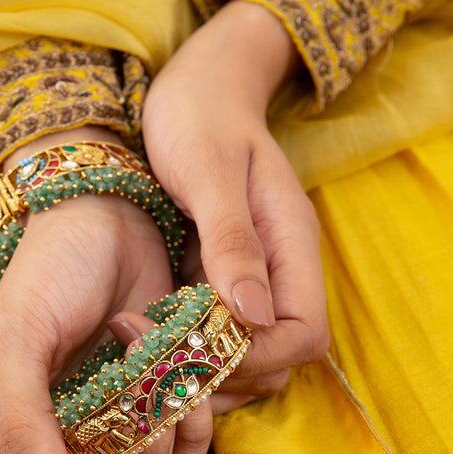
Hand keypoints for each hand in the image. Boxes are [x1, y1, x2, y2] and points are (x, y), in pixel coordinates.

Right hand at [0, 192, 176, 453]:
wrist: (107, 222)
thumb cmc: (50, 274)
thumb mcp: (20, 342)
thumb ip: (23, 429)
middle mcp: (48, 453)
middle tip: (147, 410)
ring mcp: (102, 439)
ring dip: (168, 447)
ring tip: (162, 380)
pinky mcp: (147, 419)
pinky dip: (194, 431)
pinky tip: (185, 383)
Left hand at [142, 0, 329, 411]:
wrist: (196, 84)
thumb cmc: (199, 116)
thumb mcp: (207, 173)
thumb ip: (231, 241)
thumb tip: (253, 315)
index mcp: (291, 244)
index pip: (304, 334)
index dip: (256, 356)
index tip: (193, 348)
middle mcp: (280, 269)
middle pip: (281, 356)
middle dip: (226, 369)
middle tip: (160, 357)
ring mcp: (254, 276)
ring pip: (250, 354)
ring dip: (204, 364)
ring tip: (147, 347)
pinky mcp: (223, 278)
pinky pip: (217, 332)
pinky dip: (188, 346)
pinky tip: (147, 332)